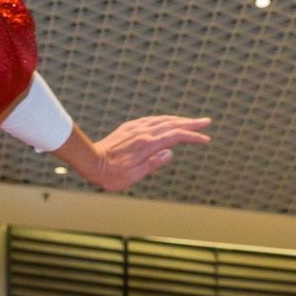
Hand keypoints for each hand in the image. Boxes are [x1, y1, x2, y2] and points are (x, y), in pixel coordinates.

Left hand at [62, 116, 211, 191]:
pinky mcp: (129, 128)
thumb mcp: (133, 176)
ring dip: (179, 119)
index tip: (205, 139)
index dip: (192, 137)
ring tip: (192, 121)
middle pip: (172, 124)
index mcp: (147, 145)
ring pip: (162, 120)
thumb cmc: (110, 174)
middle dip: (191, 123)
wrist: (89, 160)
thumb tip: (171, 152)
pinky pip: (151, 120)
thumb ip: (153, 164)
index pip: (175, 137)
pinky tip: (168, 121)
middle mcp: (143, 132)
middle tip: (207, 122)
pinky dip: (164, 119)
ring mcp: (136, 128)